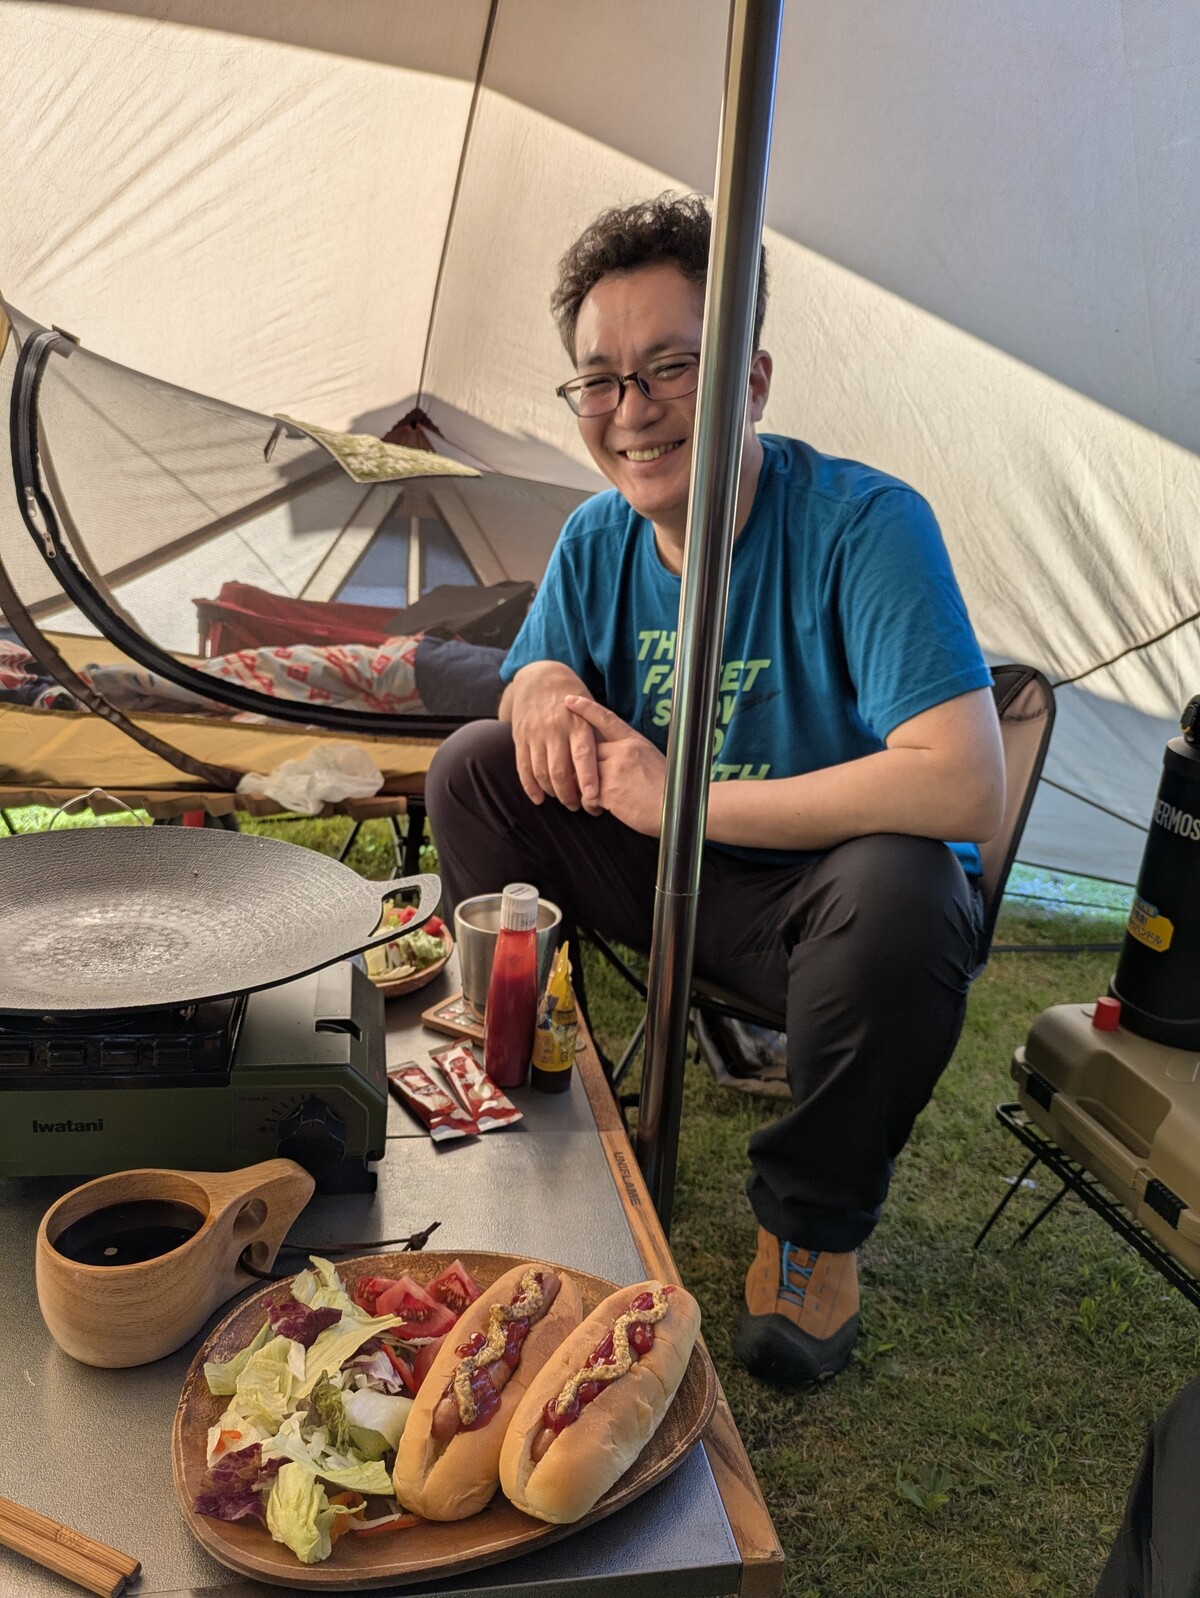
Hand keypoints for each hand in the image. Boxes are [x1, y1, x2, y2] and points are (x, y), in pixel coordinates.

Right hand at [504, 662, 600, 810]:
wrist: (538, 677)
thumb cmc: (572, 697)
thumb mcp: (589, 709)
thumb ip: (597, 734)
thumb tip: (613, 765)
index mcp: (577, 722)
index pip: (583, 755)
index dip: (587, 778)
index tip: (592, 798)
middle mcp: (555, 729)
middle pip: (560, 770)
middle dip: (569, 794)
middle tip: (578, 806)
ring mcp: (535, 734)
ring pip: (541, 772)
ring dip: (552, 792)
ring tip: (564, 801)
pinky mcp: (520, 738)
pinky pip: (523, 767)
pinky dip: (530, 787)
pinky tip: (539, 799)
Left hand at [565, 696, 666, 836]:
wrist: (678, 808)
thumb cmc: (670, 790)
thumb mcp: (652, 760)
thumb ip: (631, 755)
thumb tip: (617, 759)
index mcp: (635, 742)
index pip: (606, 719)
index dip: (586, 708)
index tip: (570, 700)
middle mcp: (623, 751)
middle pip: (587, 750)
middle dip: (583, 766)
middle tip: (584, 780)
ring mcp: (615, 770)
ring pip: (584, 773)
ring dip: (585, 788)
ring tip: (595, 800)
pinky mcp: (609, 791)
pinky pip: (587, 795)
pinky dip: (591, 805)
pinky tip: (600, 810)